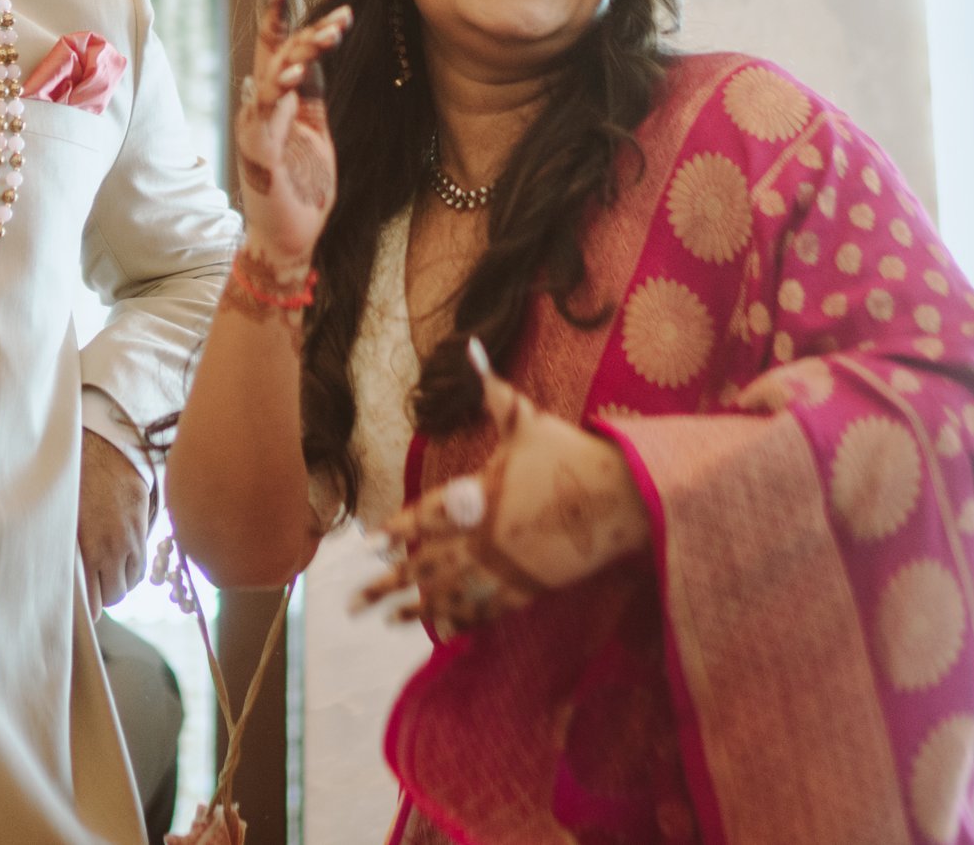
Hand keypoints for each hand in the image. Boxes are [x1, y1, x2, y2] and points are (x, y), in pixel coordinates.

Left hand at [78, 429, 153, 608]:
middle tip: (90, 587)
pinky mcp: (143, 532)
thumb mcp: (63, 518)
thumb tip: (63, 578)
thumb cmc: (75, 480)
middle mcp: (111, 551)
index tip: (79, 610)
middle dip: (101, 596)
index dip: (86, 611)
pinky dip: (131, 570)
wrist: (106, 449)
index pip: (92, 603)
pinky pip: (141, 567)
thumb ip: (67, 551)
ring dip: (117, 583)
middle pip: (111, 597)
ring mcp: (130, 543)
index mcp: (88, 550)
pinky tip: (120, 561)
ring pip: (128, 584)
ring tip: (104, 573)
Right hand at [232, 0, 350, 267]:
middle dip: (298, 25)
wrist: (290, 238)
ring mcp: (256, 130)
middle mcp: (261, 109)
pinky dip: (277, 93)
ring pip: (271, 76)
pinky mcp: (258, 154)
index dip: (283, 16)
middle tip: (330, 9)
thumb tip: (316, 55)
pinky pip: (264, 116)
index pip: (277, 48)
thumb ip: (311, 95)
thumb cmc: (304, 188)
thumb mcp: (314, 131)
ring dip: (299, 52)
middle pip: (273, 53)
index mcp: (277, 102)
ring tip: (328, 35)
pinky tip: (292, 75)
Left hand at [361, 340, 649, 634]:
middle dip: (388, 585)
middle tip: (353, 604)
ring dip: (417, 609)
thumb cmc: (569, 453)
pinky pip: (487, 607)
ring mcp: (507, 566)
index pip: (426, 516)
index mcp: (480, 495)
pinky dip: (462, 618)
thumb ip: (492, 390)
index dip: (397, 531)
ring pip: (452, 593)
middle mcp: (487, 536)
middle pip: (427, 566)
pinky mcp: (530, 587)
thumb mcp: (525, 419)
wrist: (620, 497)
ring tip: (387, 620)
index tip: (371, 543)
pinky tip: (441, 629)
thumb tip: (471, 344)